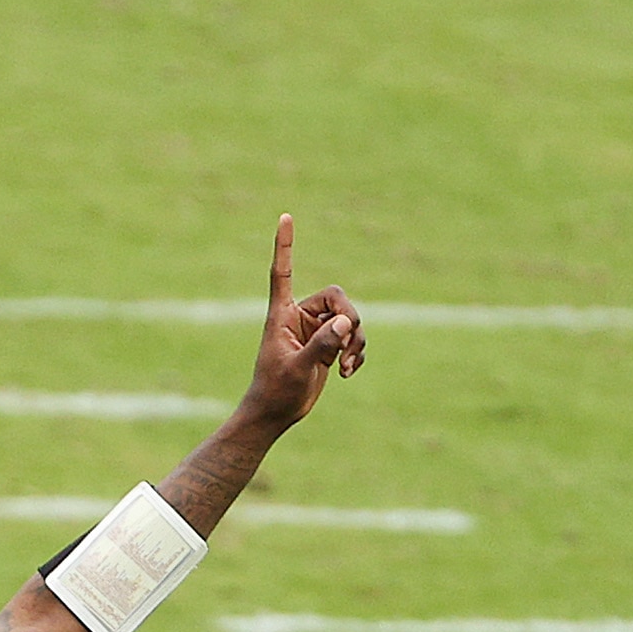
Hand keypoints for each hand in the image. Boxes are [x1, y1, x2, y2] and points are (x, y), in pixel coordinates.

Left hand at [240, 213, 367, 431]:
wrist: (275, 414)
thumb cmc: (276, 391)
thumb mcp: (299, 368)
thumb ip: (321, 345)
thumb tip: (345, 322)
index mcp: (283, 314)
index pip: (283, 272)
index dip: (285, 245)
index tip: (285, 216)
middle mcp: (300, 317)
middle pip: (337, 298)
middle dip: (350, 319)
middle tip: (348, 344)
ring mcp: (316, 331)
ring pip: (350, 320)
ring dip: (356, 341)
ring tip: (346, 367)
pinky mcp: (328, 346)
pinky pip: (353, 338)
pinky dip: (356, 353)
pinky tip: (347, 372)